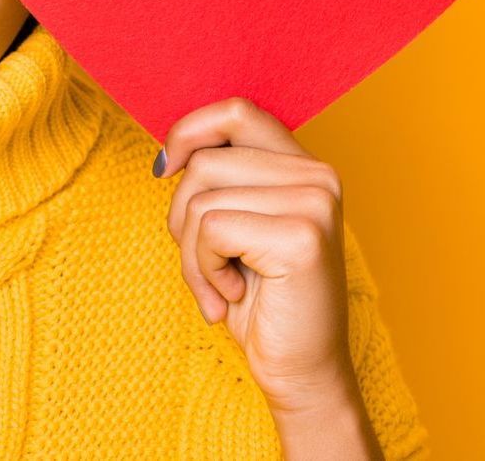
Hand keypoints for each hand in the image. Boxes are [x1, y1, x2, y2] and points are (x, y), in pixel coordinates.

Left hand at [157, 96, 358, 416]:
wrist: (300, 372)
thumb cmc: (258, 297)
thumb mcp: (234, 222)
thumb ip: (219, 179)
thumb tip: (166, 156)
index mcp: (303, 164)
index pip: (236, 111)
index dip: (189, 131)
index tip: (167, 168)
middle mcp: (318, 175)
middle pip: (205, 162)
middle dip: (182, 217)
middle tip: (205, 263)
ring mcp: (314, 203)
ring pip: (201, 199)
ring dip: (191, 252)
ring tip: (220, 283)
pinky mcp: (300, 237)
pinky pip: (211, 230)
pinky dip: (203, 268)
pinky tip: (232, 295)